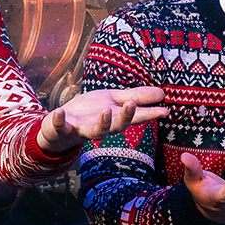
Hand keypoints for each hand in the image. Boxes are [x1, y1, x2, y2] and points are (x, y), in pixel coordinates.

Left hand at [37, 86, 168, 152]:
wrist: (60, 125)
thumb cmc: (89, 112)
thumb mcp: (113, 100)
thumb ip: (136, 98)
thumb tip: (162, 93)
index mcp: (114, 118)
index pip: (135, 117)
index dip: (150, 115)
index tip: (165, 111)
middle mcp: (102, 127)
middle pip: (117, 126)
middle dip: (125, 117)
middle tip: (131, 104)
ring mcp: (82, 129)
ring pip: (95, 132)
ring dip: (101, 122)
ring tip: (105, 110)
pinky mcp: (63, 129)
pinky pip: (61, 127)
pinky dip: (60, 120)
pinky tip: (59, 111)